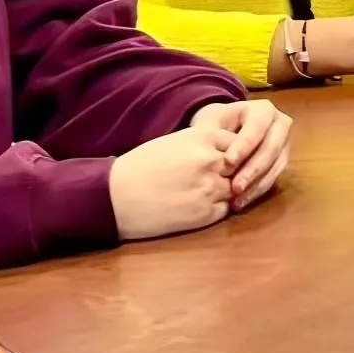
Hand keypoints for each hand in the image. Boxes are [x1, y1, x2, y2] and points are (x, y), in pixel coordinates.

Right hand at [108, 124, 235, 240]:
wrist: (115, 196)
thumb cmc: (139, 166)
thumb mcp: (174, 142)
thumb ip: (203, 145)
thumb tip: (228, 151)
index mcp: (203, 138)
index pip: (237, 143)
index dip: (230, 152)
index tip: (219, 158)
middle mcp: (211, 161)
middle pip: (239, 167)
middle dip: (229, 172)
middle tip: (212, 177)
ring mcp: (210, 189)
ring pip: (234, 190)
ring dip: (223, 192)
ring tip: (199, 192)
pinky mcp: (205, 214)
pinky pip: (224, 210)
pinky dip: (216, 208)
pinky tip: (195, 205)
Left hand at [190, 97, 292, 209]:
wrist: (222, 131)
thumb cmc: (214, 126)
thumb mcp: (210, 124)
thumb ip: (213, 136)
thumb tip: (214, 155)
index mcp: (263, 110)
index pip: (257, 127)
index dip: (244, 145)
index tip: (228, 162)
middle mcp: (280, 124)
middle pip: (271, 148)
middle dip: (253, 169)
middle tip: (235, 187)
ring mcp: (284, 144)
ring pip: (276, 165)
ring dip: (257, 185)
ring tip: (237, 200)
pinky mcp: (282, 162)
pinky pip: (274, 178)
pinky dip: (258, 191)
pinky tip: (241, 202)